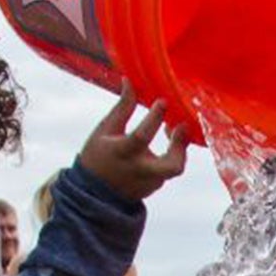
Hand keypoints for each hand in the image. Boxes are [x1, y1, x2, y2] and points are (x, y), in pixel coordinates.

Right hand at [78, 86, 190, 202]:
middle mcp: (140, 171)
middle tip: (181, 125)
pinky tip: (167, 141)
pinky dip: (171, 153)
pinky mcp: (155, 186)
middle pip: (172, 166)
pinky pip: (169, 169)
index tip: (163, 101)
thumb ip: (122, 108)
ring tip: (172, 130)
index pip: (142, 136)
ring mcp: (150, 182)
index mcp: (122, 153)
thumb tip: (129, 82)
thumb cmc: (98, 156)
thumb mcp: (105, 130)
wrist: (94, 193)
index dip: (155, 118)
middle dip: (181, 145)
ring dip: (178, 147)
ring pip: (174, 167)